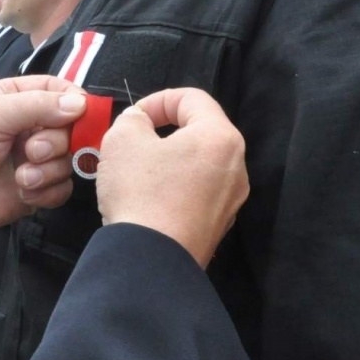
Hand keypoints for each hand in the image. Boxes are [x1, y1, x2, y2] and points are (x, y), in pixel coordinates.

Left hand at [0, 75, 87, 243]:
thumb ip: (36, 105)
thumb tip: (81, 104)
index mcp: (18, 98)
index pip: (61, 91)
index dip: (75, 102)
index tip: (78, 115)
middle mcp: (32, 125)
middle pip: (72, 127)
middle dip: (56, 142)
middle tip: (31, 152)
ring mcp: (38, 158)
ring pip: (70, 160)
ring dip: (48, 170)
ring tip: (21, 177)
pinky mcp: (40, 188)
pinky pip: (64, 188)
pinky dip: (47, 192)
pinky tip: (24, 192)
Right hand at [95, 88, 247, 268]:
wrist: (150, 261)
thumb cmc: (140, 191)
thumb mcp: (123, 139)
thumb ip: (133, 119)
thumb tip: (140, 122)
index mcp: (220, 137)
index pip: (192, 98)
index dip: (158, 99)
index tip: (134, 117)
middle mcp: (237, 166)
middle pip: (200, 131)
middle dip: (165, 130)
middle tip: (133, 143)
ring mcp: (232, 199)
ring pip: (200, 163)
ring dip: (170, 159)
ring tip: (138, 172)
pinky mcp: (219, 225)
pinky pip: (198, 192)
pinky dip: (176, 186)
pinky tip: (150, 200)